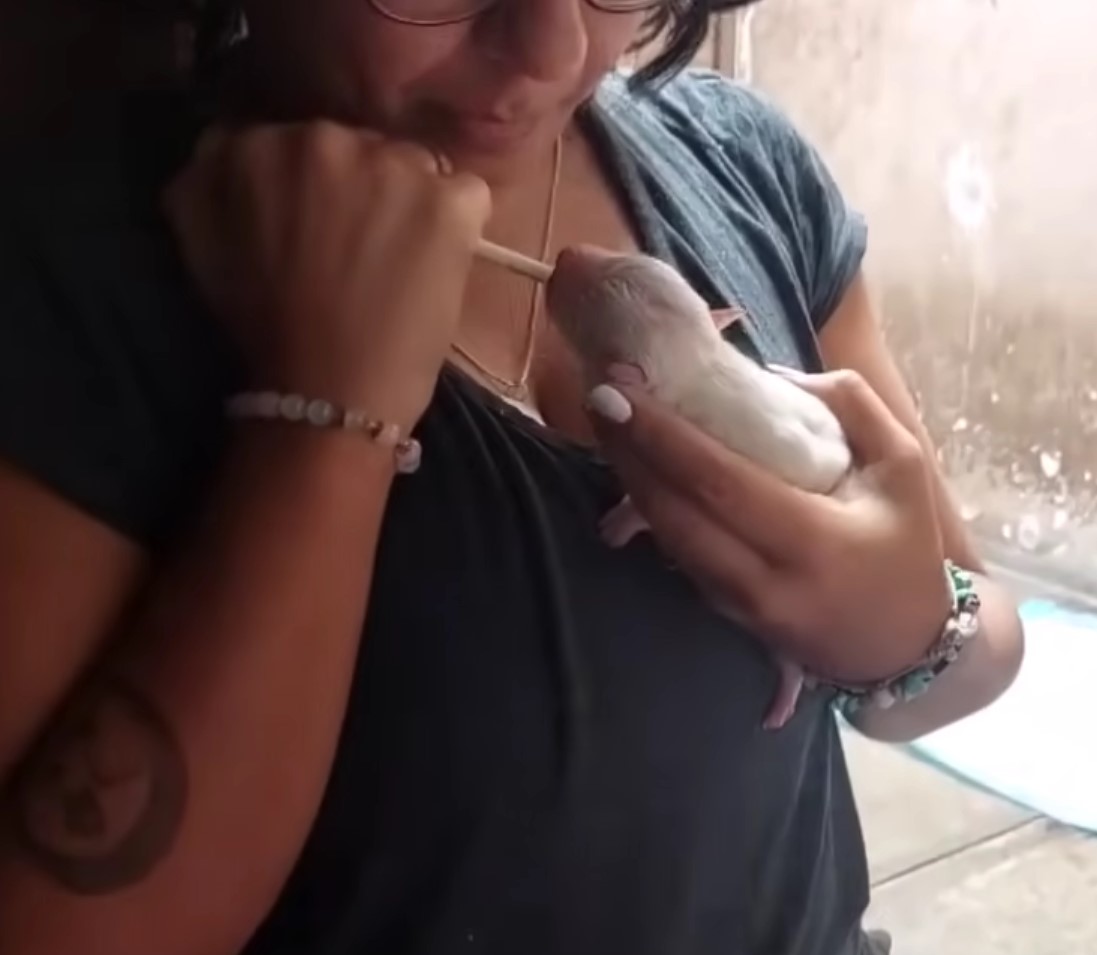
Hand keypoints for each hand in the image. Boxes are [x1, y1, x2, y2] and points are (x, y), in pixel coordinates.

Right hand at [163, 121, 491, 430]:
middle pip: (360, 149)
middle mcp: (326, 137)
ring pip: (413, 167)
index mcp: (259, 143)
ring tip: (399, 263)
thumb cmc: (263, 330)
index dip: (316, 190)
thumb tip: (229, 145)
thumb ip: (209, 177)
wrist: (329, 393)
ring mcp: (394, 165)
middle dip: (363, 190)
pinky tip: (437, 264)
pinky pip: (466, 195)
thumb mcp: (201, 243)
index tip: (318, 231)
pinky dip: (458, 225)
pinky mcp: (450, 200)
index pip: (301, 144)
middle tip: (360, 250)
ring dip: (410, 203)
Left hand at [586, 368, 953, 683]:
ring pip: (668, 541)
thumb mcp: (904, 466)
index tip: (618, 392)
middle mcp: (767, 581)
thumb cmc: (906, 545)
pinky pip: (680, 560)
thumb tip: (770, 375)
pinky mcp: (729, 618)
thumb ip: (851, 405)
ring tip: (608, 426)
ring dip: (630, 482)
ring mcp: (742, 607)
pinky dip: (652, 515)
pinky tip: (635, 473)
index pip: (718, 482)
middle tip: (599, 398)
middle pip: (676, 514)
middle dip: (629, 453)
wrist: (905, 647)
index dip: (661, 437)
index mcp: (814, 539)